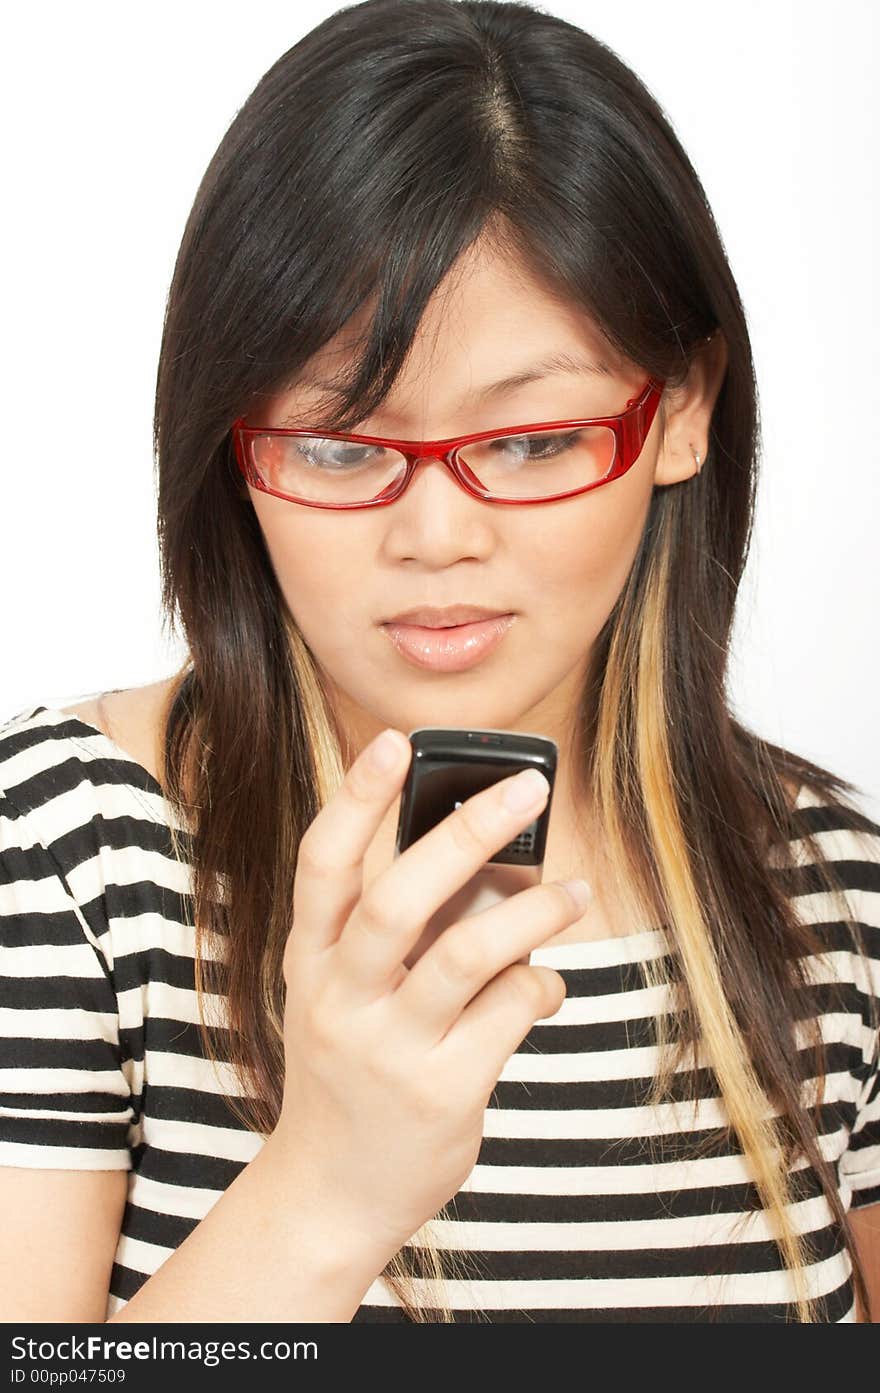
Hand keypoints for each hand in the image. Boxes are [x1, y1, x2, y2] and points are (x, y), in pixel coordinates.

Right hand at [272, 728, 583, 1268]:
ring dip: (532, 912)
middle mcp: (340, 998)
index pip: (324, 864)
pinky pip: (508, 1013)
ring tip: (575, 892)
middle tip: (528, 787)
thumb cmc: (350, 1069)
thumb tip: (495, 866)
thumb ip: (402, 933)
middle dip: (469, 833)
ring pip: (467, 954)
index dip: (357, 797)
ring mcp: (387, 1049)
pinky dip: (540, 984)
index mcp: (311, 959)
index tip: (397, 740)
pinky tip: (544, 984)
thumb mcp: (346, 995)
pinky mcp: (441, 1093)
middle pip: (400, 897)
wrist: (330, 1192)